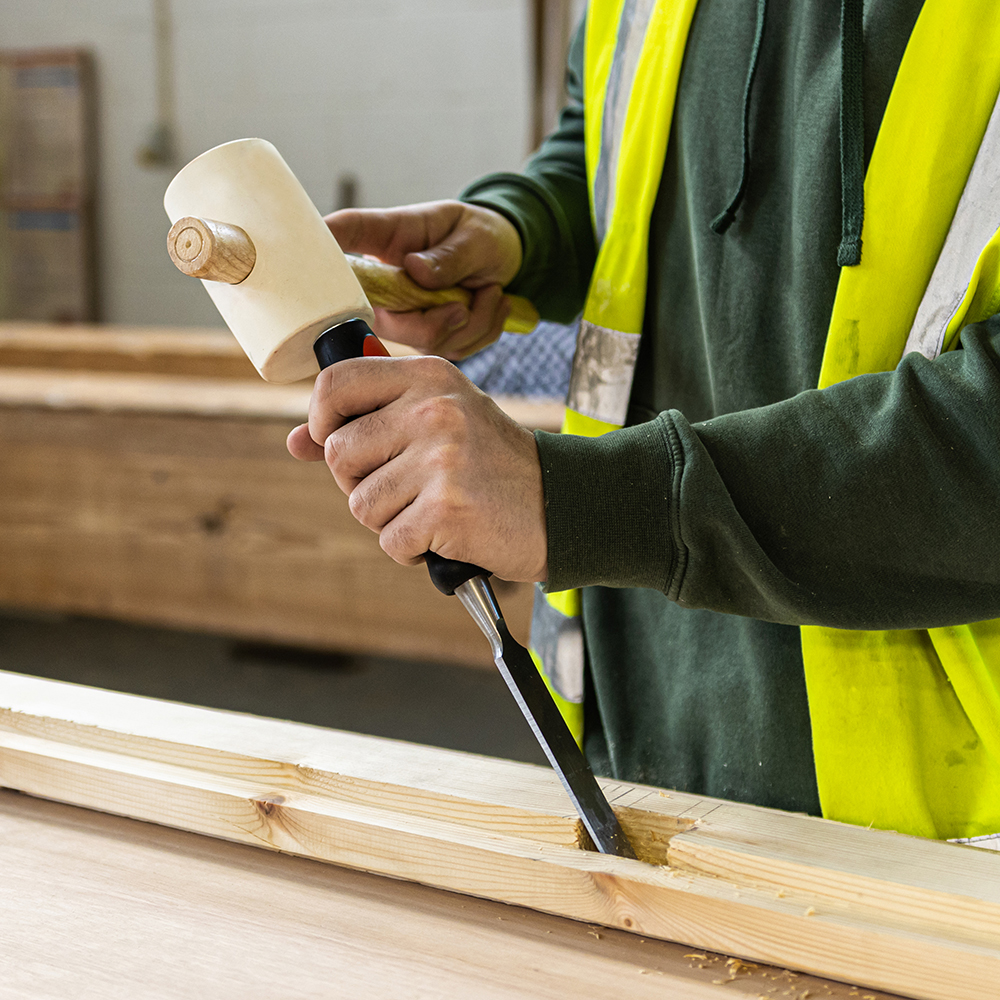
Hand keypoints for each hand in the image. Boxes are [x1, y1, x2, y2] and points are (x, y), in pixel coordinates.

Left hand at [286, 355, 547, 582]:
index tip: (335, 440)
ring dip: (390, 520)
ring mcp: (441, 459)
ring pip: (360, 504)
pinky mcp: (447, 509)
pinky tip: (446, 534)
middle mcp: (433, 410)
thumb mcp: (438, 421)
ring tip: (433, 510)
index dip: (321, 418)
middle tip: (406, 487)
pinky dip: (412, 550)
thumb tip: (297, 442)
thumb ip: (368, 421)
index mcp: (428, 376)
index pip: (336, 382)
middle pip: (339, 453)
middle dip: (360, 482)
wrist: (562, 504)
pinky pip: (391, 541)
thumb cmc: (491, 464)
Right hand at [325, 200, 522, 359]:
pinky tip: (491, 303)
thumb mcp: (475, 235)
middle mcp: (386, 282)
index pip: (344, 236)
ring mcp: (404, 315)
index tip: (310, 251)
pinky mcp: (427, 338)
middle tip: (467, 300)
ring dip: (472, 321)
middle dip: (434, 321)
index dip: (321, 247)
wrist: (505, 259)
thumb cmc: (480, 235)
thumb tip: (415, 271)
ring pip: (427, 341)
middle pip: (384, 319)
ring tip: (491, 289)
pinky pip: (454, 349)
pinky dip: (483, 329)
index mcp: (388, 239)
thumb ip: (450, 255)